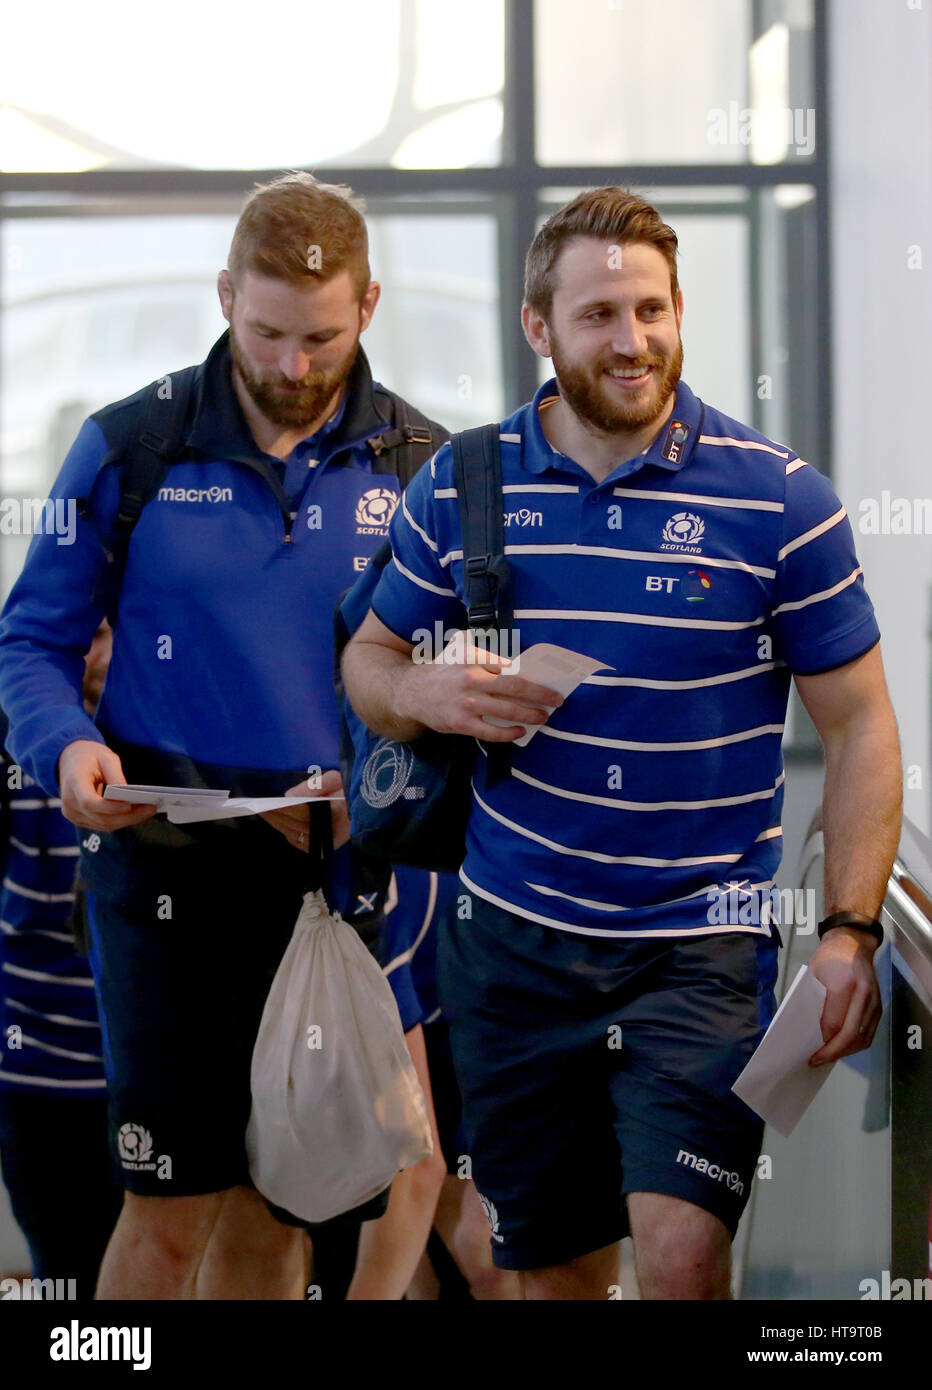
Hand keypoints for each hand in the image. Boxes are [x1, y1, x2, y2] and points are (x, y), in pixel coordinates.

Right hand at [58, 739, 156, 831]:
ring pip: (104, 825)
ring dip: (128, 820)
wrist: (70, 762)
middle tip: (151, 807)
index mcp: (73, 783)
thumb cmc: (89, 757)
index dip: (109, 807)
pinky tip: (138, 813)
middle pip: (101, 818)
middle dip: (128, 816)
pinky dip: (121, 820)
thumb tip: (127, 794)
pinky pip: (103, 825)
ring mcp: (73, 814)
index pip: (89, 802)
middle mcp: (69, 803)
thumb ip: (115, 775)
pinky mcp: (81, 820)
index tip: (129, 805)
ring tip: (149, 810)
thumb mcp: (105, 757)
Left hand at [258, 770, 348, 851]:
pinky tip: (278, 824)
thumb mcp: (337, 778)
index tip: (270, 804)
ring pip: (297, 835)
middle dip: (278, 816)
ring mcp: (329, 841)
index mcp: (338, 812)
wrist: (369, 804)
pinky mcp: (327, 846)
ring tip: (265, 814)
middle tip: (259, 809)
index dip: (286, 809)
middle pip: (298, 825)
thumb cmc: (353, 788)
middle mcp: (333, 830)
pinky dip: (288, 833)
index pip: (305, 813)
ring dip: (279, 825)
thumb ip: (315, 785)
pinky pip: (302, 842)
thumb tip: (289, 795)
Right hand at [396, 647, 562, 741]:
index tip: (550, 683)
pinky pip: (491, 732)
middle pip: (515, 688)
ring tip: (542, 717)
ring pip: (507, 711)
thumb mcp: (461, 654)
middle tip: (557, 701)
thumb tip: (518, 668)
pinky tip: (520, 732)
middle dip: (540, 695)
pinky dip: (508, 733)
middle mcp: (472, 679)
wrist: (411, 692)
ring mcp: (467, 703)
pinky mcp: (460, 723)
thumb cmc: (442, 672)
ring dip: (529, 715)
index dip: (533, 677)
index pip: (511, 667)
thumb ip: (487, 658)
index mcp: (474, 659)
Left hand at [807, 927, 881, 1065]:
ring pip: (862, 1038)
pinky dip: (856, 1045)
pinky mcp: (879, 1007)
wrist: (853, 943)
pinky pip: (869, 1033)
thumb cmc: (828, 958)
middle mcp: (863, 995)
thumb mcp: (812, 976)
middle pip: (850, 1035)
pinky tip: (842, 1048)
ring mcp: (874, 1002)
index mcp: (844, 985)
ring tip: (828, 1057)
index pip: (835, 1023)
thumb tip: (810, 1031)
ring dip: (845, 1052)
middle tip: (817, 1060)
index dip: (823, 1041)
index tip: (811, 1051)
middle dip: (833, 1052)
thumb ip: (813, 1002)